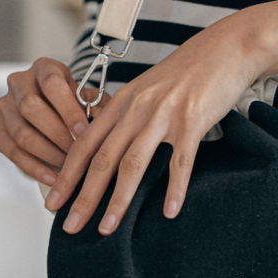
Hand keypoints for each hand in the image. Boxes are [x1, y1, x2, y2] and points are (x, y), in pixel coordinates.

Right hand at [0, 58, 109, 185]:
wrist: (54, 113)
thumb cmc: (76, 105)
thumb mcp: (89, 100)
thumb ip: (96, 108)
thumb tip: (100, 125)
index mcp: (44, 68)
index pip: (51, 83)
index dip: (67, 109)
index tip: (84, 132)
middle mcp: (18, 82)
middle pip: (30, 108)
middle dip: (57, 135)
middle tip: (77, 154)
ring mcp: (4, 105)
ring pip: (21, 133)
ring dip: (47, 154)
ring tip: (68, 168)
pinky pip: (11, 151)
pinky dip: (34, 168)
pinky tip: (53, 179)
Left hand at [43, 0, 277, 235]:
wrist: (224, 49)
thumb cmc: (185, 74)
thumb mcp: (146, 91)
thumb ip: (125, 118)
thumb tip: (108, 152)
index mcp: (121, 103)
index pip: (83, 145)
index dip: (66, 176)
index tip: (53, 203)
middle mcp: (136, 109)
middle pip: (102, 159)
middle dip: (83, 197)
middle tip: (70, 227)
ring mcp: (164, 115)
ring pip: (133, 164)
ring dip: (118, 200)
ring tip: (107, 227)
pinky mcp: (192, 121)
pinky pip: (180, 161)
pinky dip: (174, 189)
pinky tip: (169, 212)